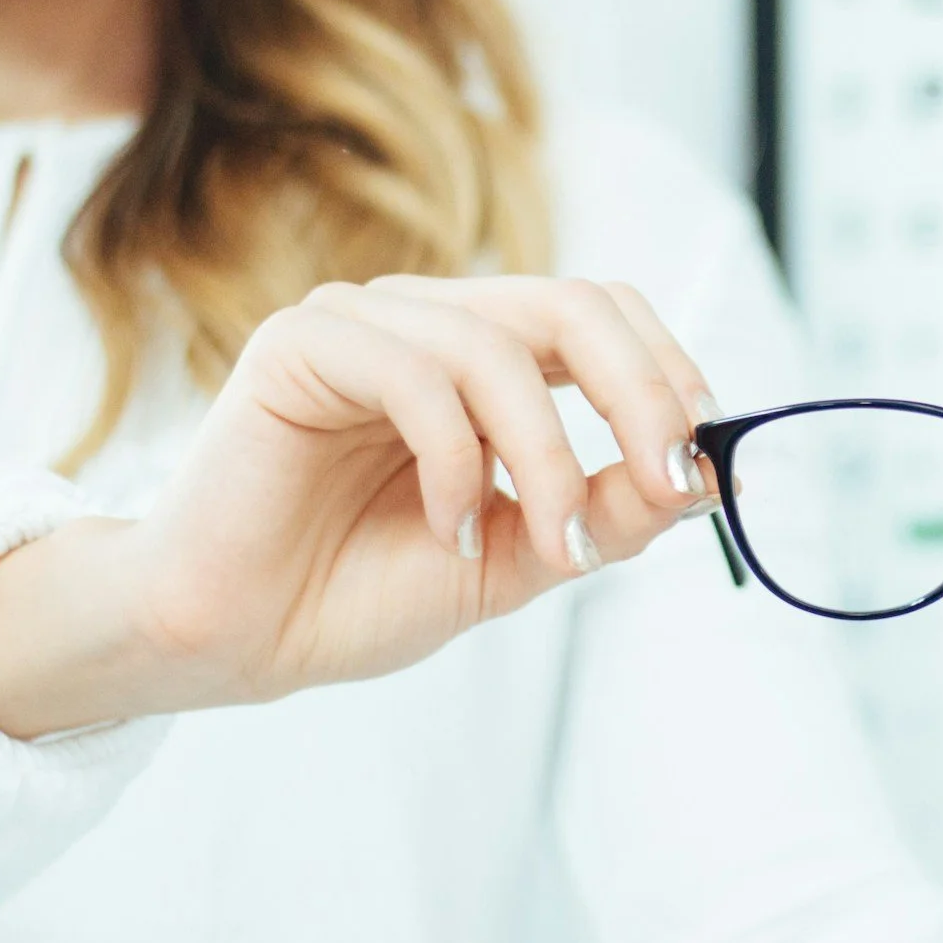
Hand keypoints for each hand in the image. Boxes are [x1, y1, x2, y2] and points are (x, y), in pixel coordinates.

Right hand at [0, 275, 722, 735]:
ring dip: (547, 455)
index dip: (666, 371)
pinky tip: (446, 527)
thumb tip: (709, 473)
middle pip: (571, 303)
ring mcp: (363, 322)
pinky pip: (416, 374)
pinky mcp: (299, 344)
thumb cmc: (359, 589)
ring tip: (542, 543)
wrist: (233, 638)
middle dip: (639, 393)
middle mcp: (429, 320)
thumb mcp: (517, 554)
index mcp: (484, 354)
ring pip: (499, 346)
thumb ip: (603, 510)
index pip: (601, 313)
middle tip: (667, 480)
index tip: (703, 456)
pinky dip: (456, 458)